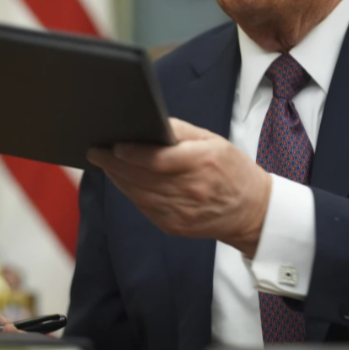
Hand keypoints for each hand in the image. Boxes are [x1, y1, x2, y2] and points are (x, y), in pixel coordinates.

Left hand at [87, 118, 271, 256]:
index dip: (132, 153)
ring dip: (117, 178)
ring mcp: (181, 212)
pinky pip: (144, 207)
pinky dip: (129, 192)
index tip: (113, 145)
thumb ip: (181, 132)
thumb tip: (150, 123)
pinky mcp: (174, 226)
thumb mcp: (214, 141)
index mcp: (202, 163)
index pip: (158, 160)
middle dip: (113, 163)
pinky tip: (121, 180)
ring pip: (138, 193)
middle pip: (142, 177)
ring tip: (103, 162)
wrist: (253, 212)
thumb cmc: (232, 169)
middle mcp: (191, 190)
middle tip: (95, 151)